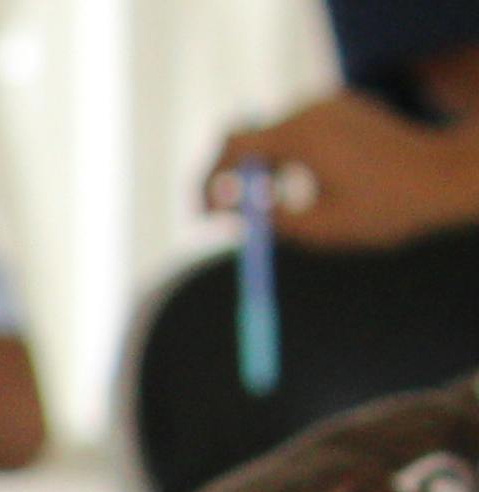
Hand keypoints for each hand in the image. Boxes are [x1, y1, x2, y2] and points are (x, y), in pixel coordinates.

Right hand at [209, 96, 478, 251]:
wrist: (446, 178)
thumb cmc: (387, 209)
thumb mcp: (317, 228)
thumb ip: (264, 220)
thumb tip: (225, 216)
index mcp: (302, 137)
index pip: (231, 149)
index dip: (209, 182)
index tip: (204, 214)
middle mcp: (312, 111)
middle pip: (248, 139)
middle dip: (232, 178)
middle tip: (227, 215)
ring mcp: (331, 105)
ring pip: (274, 137)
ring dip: (264, 170)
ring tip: (277, 205)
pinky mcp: (346, 107)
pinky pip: (302, 131)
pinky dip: (291, 157)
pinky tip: (311, 183)